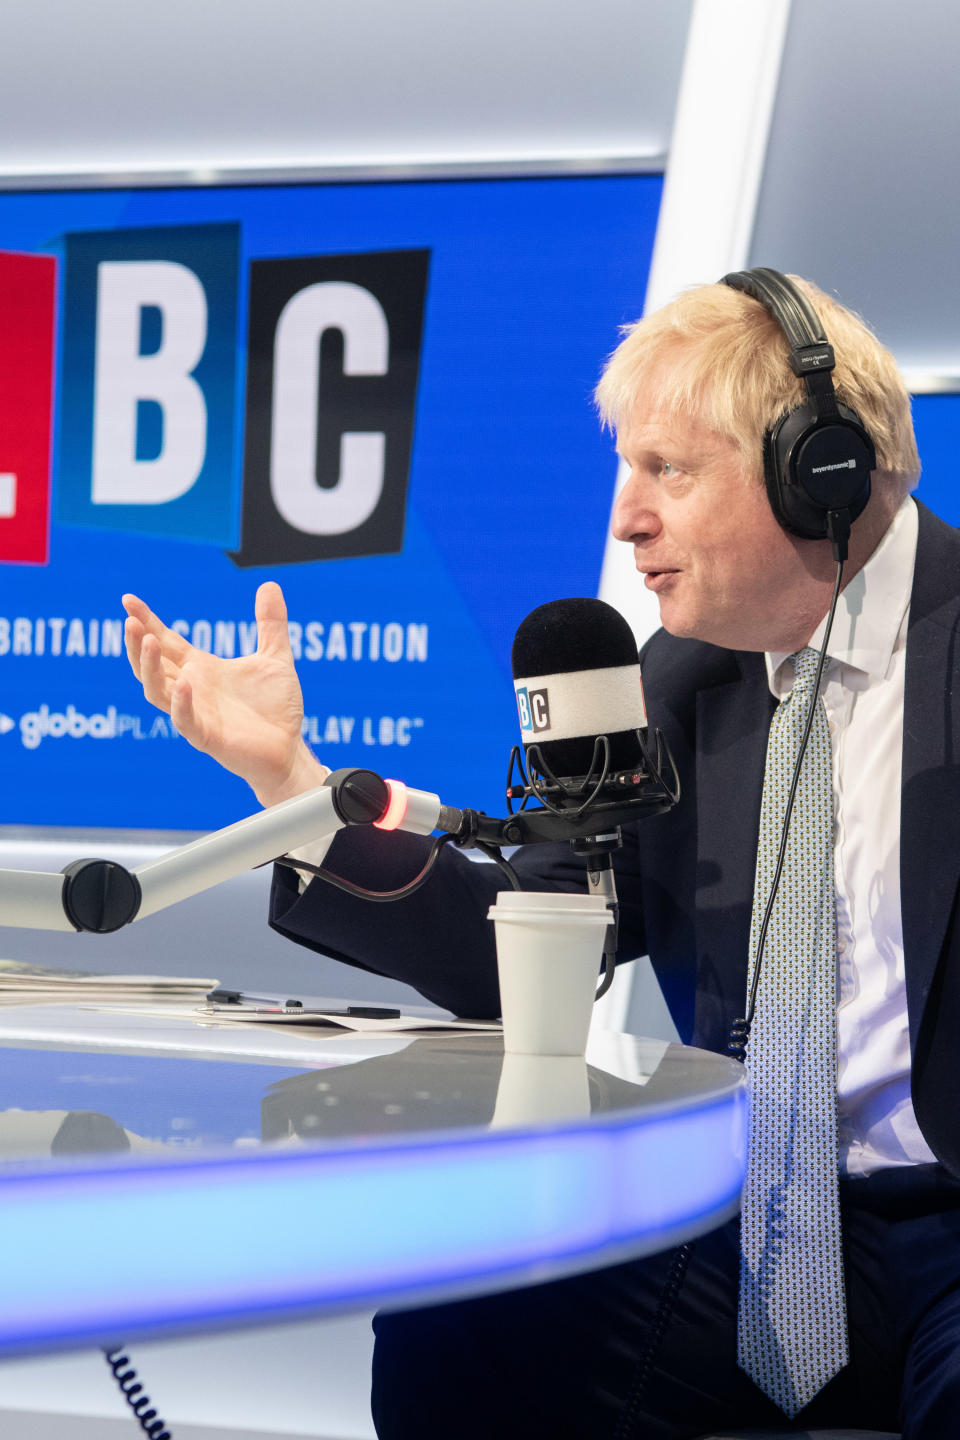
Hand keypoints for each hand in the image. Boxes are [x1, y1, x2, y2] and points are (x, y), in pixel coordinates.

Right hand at [122, 582, 327, 806]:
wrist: (289, 749)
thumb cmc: (276, 708)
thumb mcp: (276, 658)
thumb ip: (270, 624)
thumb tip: (269, 585)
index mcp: (201, 669)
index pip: (166, 641)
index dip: (147, 622)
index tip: (128, 600)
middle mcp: (191, 689)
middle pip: (152, 664)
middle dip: (138, 643)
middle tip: (130, 620)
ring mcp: (196, 713)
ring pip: (157, 691)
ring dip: (148, 668)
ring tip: (148, 641)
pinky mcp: (207, 737)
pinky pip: (186, 721)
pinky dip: (181, 704)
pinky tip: (182, 683)